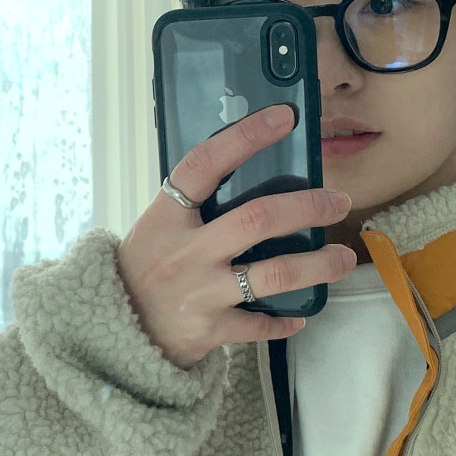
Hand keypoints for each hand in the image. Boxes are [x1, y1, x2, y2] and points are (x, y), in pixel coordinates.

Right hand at [116, 106, 356, 366]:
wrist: (111, 338)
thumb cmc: (142, 274)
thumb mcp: (156, 230)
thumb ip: (194, 207)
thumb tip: (248, 171)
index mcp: (167, 217)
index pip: (206, 164)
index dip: (245, 137)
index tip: (285, 118)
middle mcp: (186, 252)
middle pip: (257, 219)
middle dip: (307, 208)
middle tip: (339, 203)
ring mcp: (199, 292)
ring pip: (272, 274)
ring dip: (316, 265)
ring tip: (344, 258)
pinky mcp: (209, 330)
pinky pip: (258, 324)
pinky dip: (284, 321)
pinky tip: (301, 314)